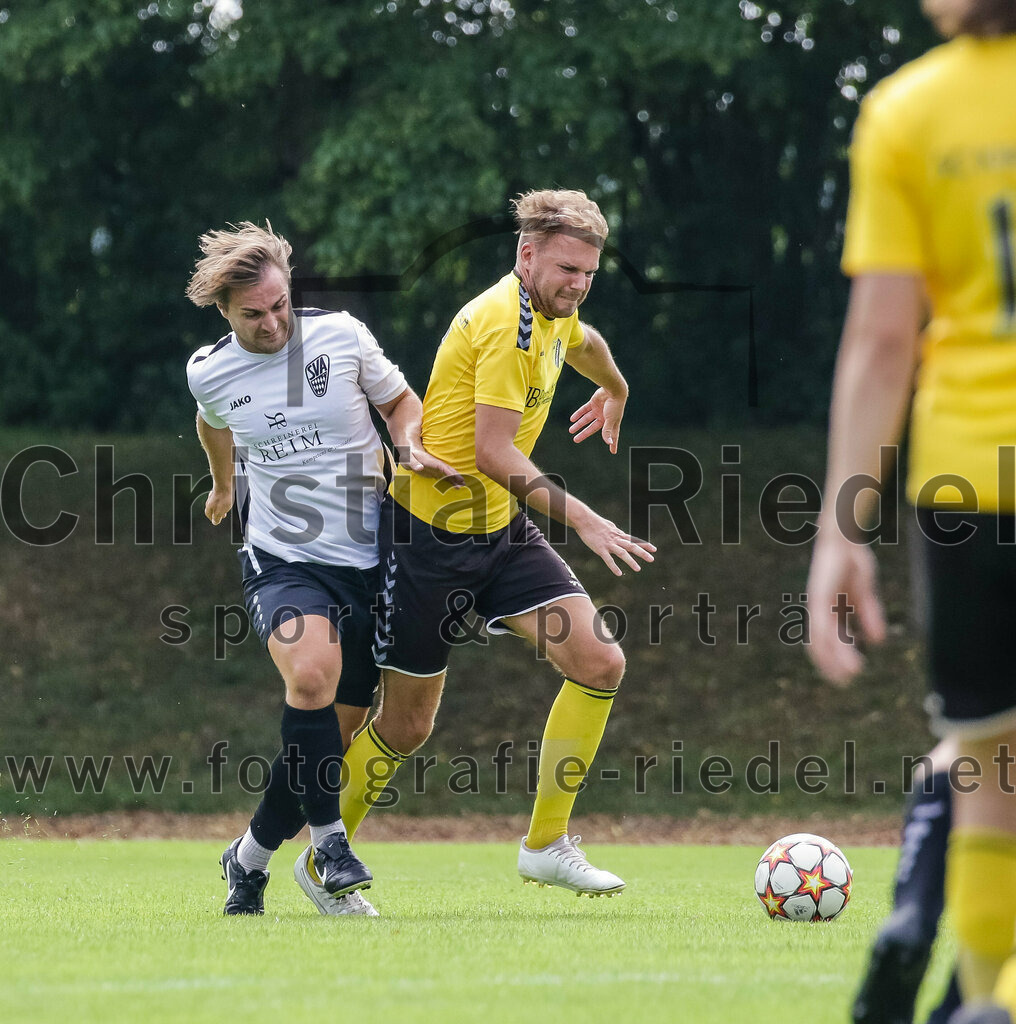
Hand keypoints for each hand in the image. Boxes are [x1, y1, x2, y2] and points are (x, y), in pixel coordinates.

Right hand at [204, 485, 232, 525]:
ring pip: (216, 503)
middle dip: (218, 513)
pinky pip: (220, 498)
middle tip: (223, 515)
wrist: (225, 484)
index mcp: (208, 507)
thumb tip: (215, 522)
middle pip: (212, 509)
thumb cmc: (223, 498)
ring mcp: (213, 495)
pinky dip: (223, 501)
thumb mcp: (220, 512)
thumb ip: (216, 518)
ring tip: (226, 508)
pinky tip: (227, 500)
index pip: (209, 515)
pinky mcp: (219, 491)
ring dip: (220, 507)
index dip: (213, 519)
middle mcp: (209, 501)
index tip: (217, 521)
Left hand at [403, 444, 464, 487]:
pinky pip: (443, 477)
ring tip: (461, 486)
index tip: (457, 477)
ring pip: (447, 474)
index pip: (443, 466)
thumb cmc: (408, 455)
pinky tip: (454, 486)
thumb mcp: (408, 459)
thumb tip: (420, 468)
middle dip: (455, 476)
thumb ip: (414, 463)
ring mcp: (436, 468)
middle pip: (447, 470)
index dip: (450, 472)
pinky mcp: (434, 472)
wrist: (408, 452)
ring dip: (454, 480)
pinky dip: (449, 481)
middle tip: (463, 482)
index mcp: (431, 461)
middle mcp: (436, 464)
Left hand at [569, 387, 625, 453]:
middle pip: (592, 428)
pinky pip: (584, 410)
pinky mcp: (594, 403)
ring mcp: (598, 410)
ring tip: (570, 430)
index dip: (613, 444)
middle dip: (584, 434)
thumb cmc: (615, 405)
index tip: (613, 452)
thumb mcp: (610, 419)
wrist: (613, 388)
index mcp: (611, 423)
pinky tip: (572, 419)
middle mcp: (604, 417)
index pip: (612, 436)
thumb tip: (609, 442)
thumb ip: (608, 430)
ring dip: (578, 424)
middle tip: (576, 440)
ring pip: (586, 419)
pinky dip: (578, 414)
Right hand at [575, 509, 655, 576]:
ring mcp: (608, 544)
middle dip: (642, 553)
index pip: (634, 540)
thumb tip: (620, 533)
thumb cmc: (595, 522)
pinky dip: (614, 566)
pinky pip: (608, 559)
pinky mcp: (600, 549)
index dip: (644, 544)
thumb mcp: (609, 526)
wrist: (584, 520)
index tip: (654, 549)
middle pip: (632, 546)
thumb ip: (615, 532)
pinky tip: (619, 573)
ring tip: (638, 569)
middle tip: (652, 559)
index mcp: (618, 534)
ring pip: (622, 553)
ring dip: (631, 561)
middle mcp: (616, 539)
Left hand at [805, 534, 886, 684]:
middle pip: (821, 645)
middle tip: (844, 683)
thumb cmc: (852, 561)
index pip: (828, 640)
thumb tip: (877, 640)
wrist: (842, 538)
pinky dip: (832, 641)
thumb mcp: (864, 592)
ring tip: (849, 675)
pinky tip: (845, 651)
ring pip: (823, 639)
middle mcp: (821, 610)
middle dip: (831, 665)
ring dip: (834, 658)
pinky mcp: (821, 597)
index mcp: (830, 609)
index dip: (834, 658)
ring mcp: (819, 604)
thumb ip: (869, 614)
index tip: (845, 675)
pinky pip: (824, 624)